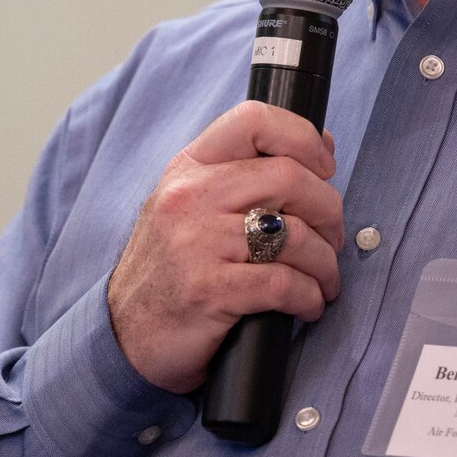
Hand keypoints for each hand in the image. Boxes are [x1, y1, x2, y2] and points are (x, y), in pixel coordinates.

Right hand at [107, 100, 345, 392]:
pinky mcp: (208, 290)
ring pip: (296, 235)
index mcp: (189, 168)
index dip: (303, 137)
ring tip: (324, 280)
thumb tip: (323, 143)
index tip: (325, 166)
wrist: (123, 335)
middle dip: (329, 212)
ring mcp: (196, 243)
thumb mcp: (193, 206)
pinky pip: (284, 284)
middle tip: (333, 239)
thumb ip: (246, 174)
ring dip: (325, 263)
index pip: (253, 120)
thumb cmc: (171, 269)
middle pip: (290, 178)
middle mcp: (190, 197)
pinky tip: (307, 305)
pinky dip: (310, 297)